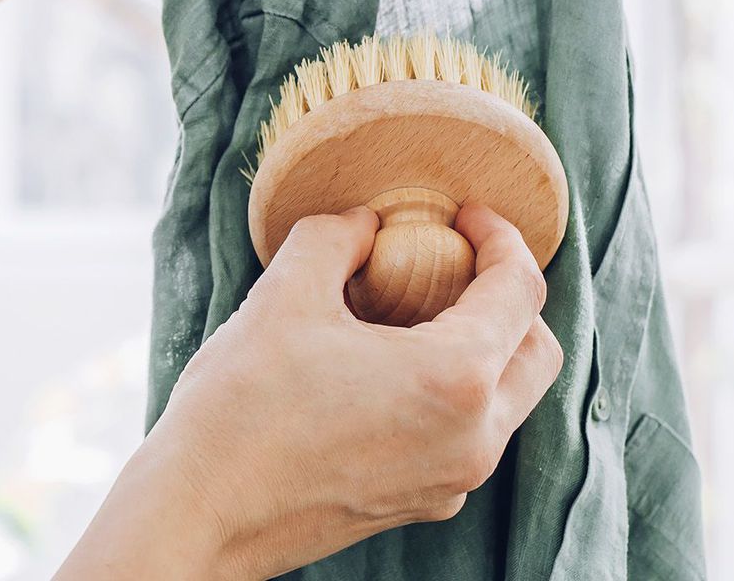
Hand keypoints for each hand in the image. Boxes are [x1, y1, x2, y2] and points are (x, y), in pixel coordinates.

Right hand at [57, 205, 562, 579]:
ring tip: (409, 312)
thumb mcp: (285, 293)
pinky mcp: (419, 504)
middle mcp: (473, 440)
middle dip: (509, 299)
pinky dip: (451, 392)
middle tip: (453, 263)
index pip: (521, 291)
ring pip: (507, 400)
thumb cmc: (239, 409)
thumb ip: (337, 237)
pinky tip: (383, 368)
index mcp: (456, 380)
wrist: (197, 516)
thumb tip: (366, 225)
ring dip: (481, 347)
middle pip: (537, 353)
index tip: (464, 216)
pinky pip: (466, 436)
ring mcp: (450, 482)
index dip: (500, 238)